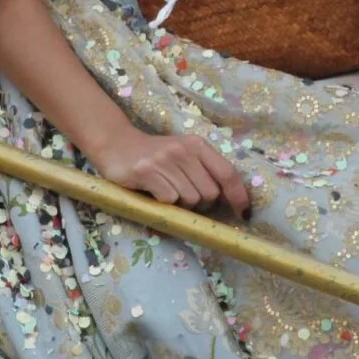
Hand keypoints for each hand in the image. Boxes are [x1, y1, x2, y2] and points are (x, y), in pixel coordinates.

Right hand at [85, 125, 249, 215]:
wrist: (116, 144)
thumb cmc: (155, 154)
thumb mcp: (183, 155)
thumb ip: (204, 171)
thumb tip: (228, 202)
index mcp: (197, 145)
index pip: (227, 172)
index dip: (238, 195)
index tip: (243, 213)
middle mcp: (184, 150)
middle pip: (209, 193)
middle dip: (202, 204)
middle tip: (184, 199)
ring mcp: (165, 160)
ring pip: (190, 199)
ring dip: (181, 205)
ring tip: (167, 193)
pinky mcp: (146, 172)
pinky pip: (168, 200)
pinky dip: (164, 203)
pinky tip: (154, 192)